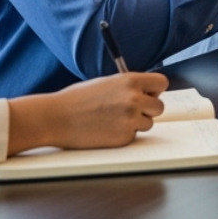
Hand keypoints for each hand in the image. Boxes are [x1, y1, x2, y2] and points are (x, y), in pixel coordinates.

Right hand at [7, 72, 167, 153]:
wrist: (56, 118)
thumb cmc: (76, 99)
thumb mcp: (107, 82)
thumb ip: (129, 87)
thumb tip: (146, 92)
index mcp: (130, 81)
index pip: (162, 83)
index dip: (155, 90)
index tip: (148, 94)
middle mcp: (134, 99)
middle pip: (159, 107)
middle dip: (147, 110)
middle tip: (130, 111)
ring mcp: (130, 119)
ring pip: (148, 123)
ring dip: (135, 123)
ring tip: (112, 120)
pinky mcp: (123, 137)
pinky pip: (133, 136)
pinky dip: (123, 135)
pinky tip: (105, 129)